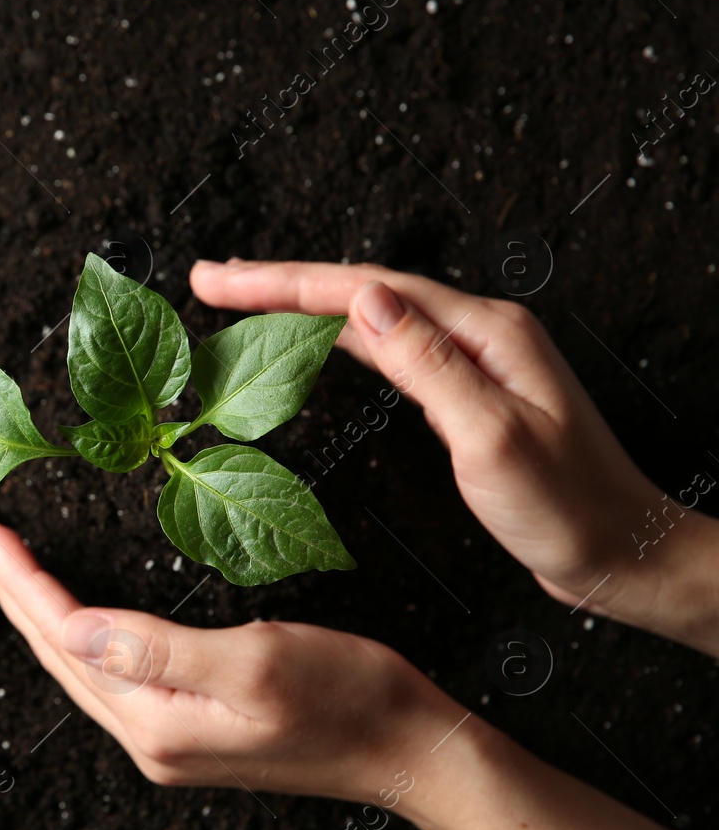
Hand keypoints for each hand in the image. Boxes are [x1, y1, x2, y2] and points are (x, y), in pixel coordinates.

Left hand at [0, 515, 457, 801]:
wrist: (413, 752)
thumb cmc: (352, 699)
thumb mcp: (256, 659)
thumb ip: (157, 648)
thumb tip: (73, 627)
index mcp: (157, 722)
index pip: (63, 636)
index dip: (16, 578)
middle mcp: (150, 738)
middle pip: (57, 652)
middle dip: (10, 590)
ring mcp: (168, 737)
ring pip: (79, 664)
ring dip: (36, 610)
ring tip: (2, 564)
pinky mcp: (190, 727)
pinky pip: (111, 674)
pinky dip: (79, 632)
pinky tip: (69, 612)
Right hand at [190, 258, 718, 647]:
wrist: (620, 551)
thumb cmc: (567, 507)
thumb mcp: (492, 438)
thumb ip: (429, 366)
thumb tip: (365, 303)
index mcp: (485, 332)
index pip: (365, 290)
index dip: (284, 282)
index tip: (218, 279)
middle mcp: (477, 332)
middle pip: (360, 290)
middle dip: (279, 281)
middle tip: (209, 279)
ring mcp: (471, 360)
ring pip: (368, 316)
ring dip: (300, 305)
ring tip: (239, 298)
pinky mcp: (464, 392)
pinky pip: (384, 350)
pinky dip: (332, 339)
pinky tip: (305, 341)